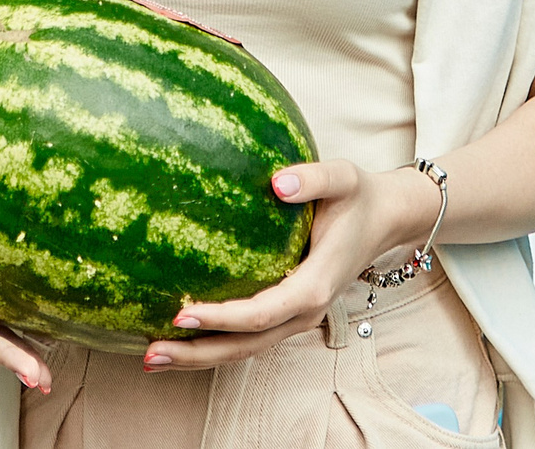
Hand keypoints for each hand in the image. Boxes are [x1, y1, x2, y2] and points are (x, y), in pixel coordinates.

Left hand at [139, 160, 436, 372]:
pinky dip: (214, 343)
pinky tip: (179, 337)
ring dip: (199, 357)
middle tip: (150, 352)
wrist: (384, 219)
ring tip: (150, 357)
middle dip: (197, 354)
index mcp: (314, 286)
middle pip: (244, 346)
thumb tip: (276, 182)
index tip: (180, 314)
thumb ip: (313, 178)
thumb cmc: (358, 196)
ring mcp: (295, 319)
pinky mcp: (287, 314)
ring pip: (244, 350)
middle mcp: (303, 313)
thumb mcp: (343, 177)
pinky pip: (247, 338)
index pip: (259, 314)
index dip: (220, 319)